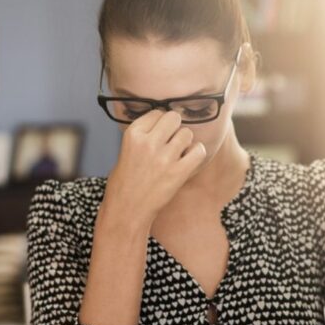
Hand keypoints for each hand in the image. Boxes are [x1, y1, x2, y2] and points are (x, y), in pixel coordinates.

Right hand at [103, 110, 206, 225]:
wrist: (127, 211)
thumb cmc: (125, 183)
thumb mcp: (125, 151)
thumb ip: (143, 136)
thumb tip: (164, 124)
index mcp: (132, 134)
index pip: (157, 112)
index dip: (161, 123)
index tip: (160, 134)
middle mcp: (148, 142)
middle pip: (173, 117)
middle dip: (175, 128)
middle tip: (171, 141)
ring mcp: (164, 157)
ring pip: (187, 133)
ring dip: (185, 142)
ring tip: (178, 154)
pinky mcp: (178, 172)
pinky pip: (199, 151)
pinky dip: (197, 154)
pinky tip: (188, 161)